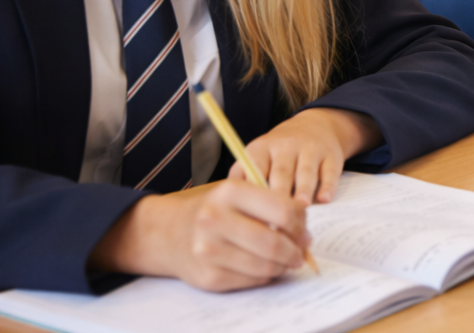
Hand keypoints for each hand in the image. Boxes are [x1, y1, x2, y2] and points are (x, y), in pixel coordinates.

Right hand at [87, 181, 310, 291]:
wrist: (169, 232)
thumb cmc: (215, 209)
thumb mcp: (240, 193)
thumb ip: (273, 204)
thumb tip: (304, 231)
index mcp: (230, 191)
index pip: (283, 211)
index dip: (300, 225)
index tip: (304, 232)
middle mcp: (215, 219)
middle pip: (273, 243)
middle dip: (295, 251)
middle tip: (301, 252)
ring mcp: (208, 250)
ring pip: (264, 266)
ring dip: (283, 266)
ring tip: (286, 260)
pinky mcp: (207, 276)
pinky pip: (250, 281)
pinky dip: (265, 276)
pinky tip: (264, 267)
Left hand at [234, 107, 381, 204]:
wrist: (315, 126)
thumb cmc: (278, 153)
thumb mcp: (258, 157)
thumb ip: (245, 178)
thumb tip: (233, 210)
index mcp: (261, 148)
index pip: (255, 168)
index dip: (253, 192)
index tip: (251, 215)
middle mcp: (286, 145)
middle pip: (281, 171)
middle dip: (279, 195)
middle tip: (276, 220)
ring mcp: (310, 148)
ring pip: (306, 171)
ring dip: (304, 190)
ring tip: (300, 208)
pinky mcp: (331, 154)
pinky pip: (330, 170)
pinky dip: (328, 185)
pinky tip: (324, 199)